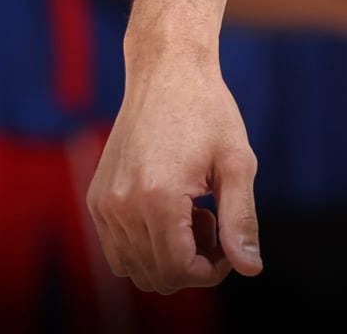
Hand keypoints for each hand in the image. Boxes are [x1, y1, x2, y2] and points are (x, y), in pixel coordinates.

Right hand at [88, 54, 260, 293]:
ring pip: (131, 267)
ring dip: (166, 256)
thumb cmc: (208, 111)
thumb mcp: (237, 161)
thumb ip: (241, 219)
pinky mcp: (96, 198)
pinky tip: (172, 207)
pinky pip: (116, 247)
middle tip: (214, 221)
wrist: (168, 71)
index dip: (210, 270)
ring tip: (194, 212)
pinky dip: (145, 244)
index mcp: (157, 198)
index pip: (178, 269)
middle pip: (154, 274)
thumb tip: (250, 268)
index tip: (229, 247)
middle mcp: (121, 206)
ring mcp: (103, 204)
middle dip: (191, 264)